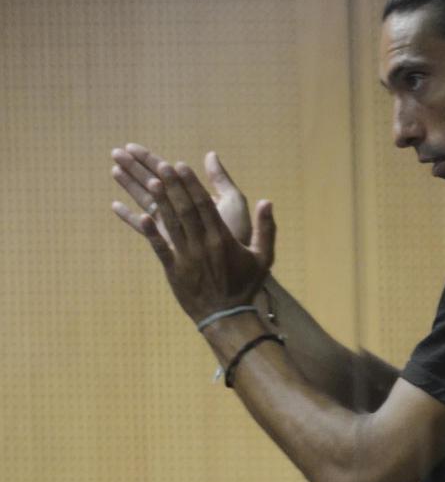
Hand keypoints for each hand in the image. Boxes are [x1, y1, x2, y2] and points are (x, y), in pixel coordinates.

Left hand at [111, 149, 274, 321]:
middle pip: (185, 210)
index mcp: (223, 239)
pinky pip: (159, 247)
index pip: (204, 205)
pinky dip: (149, 231)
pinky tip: (141, 216)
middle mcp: (203, 245)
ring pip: (171, 225)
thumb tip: (267, 202)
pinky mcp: (173, 270)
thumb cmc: (245, 284)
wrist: (227, 316)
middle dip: (173, 186)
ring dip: (160, 202)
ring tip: (149, 182)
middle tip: (161, 166)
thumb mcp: (263, 256)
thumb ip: (266, 228)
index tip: (181, 166)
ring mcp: (186, 257)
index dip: (191, 184)